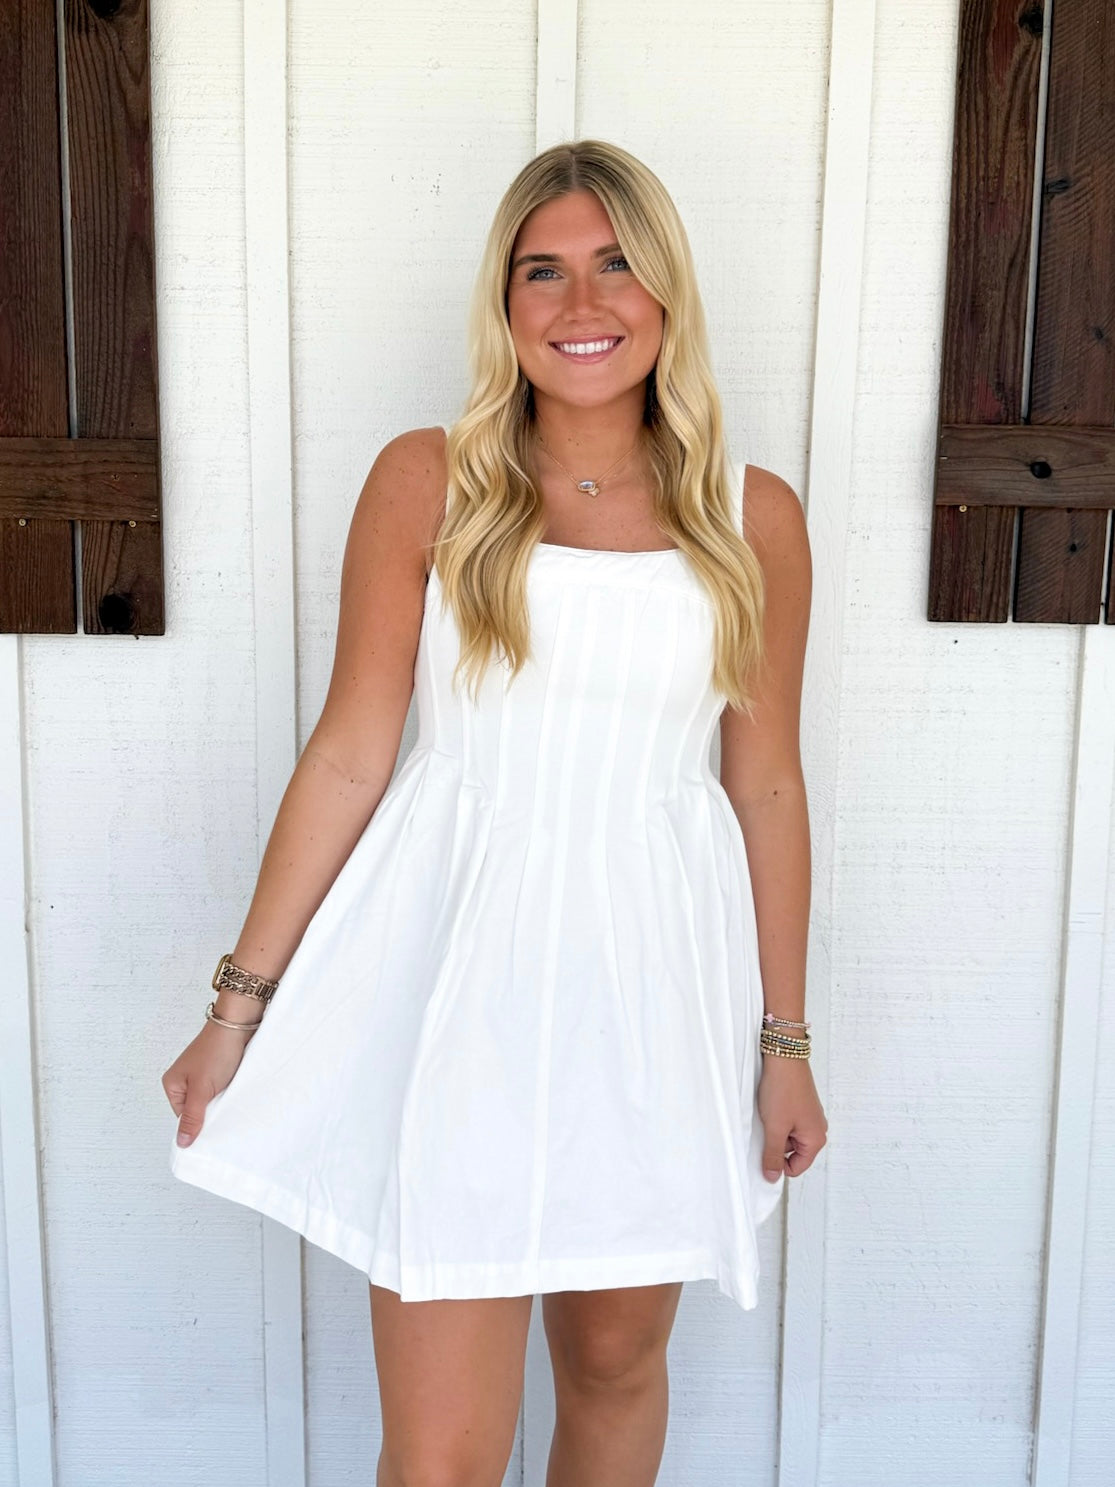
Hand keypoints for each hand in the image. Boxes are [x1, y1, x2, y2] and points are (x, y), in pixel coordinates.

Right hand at [161, 1020, 253, 1148]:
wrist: (238, 1025)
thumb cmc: (216, 1051)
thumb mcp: (202, 1090)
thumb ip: (192, 1117)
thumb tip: (182, 1142)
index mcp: (173, 1085)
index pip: (184, 1118)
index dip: (198, 1123)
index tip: (212, 1125)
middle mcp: (184, 1081)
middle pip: (197, 1110)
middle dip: (210, 1112)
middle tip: (222, 1110)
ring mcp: (201, 1076)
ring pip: (210, 1101)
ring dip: (220, 1102)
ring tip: (229, 1098)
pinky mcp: (217, 1071)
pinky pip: (220, 1091)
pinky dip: (227, 1093)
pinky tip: (234, 1092)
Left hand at [757, 1056, 826, 1180]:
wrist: (784, 1056)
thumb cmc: (784, 1089)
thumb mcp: (775, 1128)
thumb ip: (772, 1155)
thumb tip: (772, 1177)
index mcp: (816, 1139)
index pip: (796, 1168)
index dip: (777, 1164)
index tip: (764, 1152)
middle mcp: (817, 1129)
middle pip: (791, 1153)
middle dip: (775, 1144)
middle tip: (766, 1128)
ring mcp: (808, 1117)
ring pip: (787, 1137)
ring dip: (774, 1130)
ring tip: (767, 1114)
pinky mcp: (799, 1106)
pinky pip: (786, 1123)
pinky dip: (775, 1119)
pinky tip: (769, 1107)